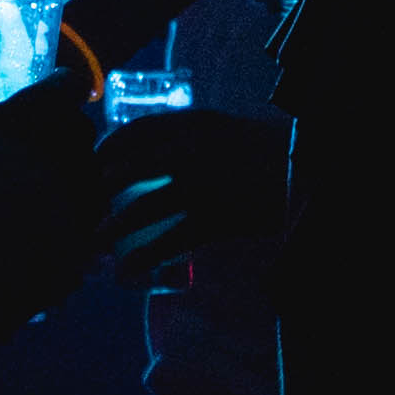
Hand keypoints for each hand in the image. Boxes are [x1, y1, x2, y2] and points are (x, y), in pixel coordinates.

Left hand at [91, 107, 287, 267]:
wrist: (311, 171)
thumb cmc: (270, 155)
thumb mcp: (229, 133)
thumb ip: (195, 139)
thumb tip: (159, 156)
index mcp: (196, 123)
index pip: (137, 131)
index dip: (109, 147)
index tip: (93, 162)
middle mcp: (192, 149)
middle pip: (127, 169)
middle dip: (98, 191)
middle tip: (83, 207)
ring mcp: (202, 184)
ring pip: (142, 208)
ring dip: (113, 228)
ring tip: (94, 242)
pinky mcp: (216, 218)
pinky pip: (169, 241)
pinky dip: (144, 258)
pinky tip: (127, 271)